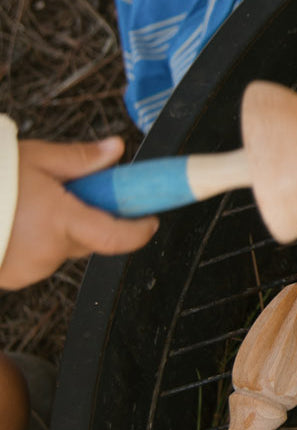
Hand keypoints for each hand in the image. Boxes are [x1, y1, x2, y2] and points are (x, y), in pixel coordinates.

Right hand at [0, 138, 158, 289]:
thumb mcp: (33, 158)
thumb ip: (79, 160)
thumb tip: (116, 150)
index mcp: (61, 221)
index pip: (118, 237)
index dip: (140, 231)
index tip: (150, 221)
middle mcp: (48, 252)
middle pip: (86, 240)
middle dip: (84, 219)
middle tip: (61, 195)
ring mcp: (26, 270)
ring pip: (59, 251)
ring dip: (53, 232)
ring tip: (21, 207)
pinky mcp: (8, 279)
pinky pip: (33, 260)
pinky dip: (29, 243)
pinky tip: (8, 223)